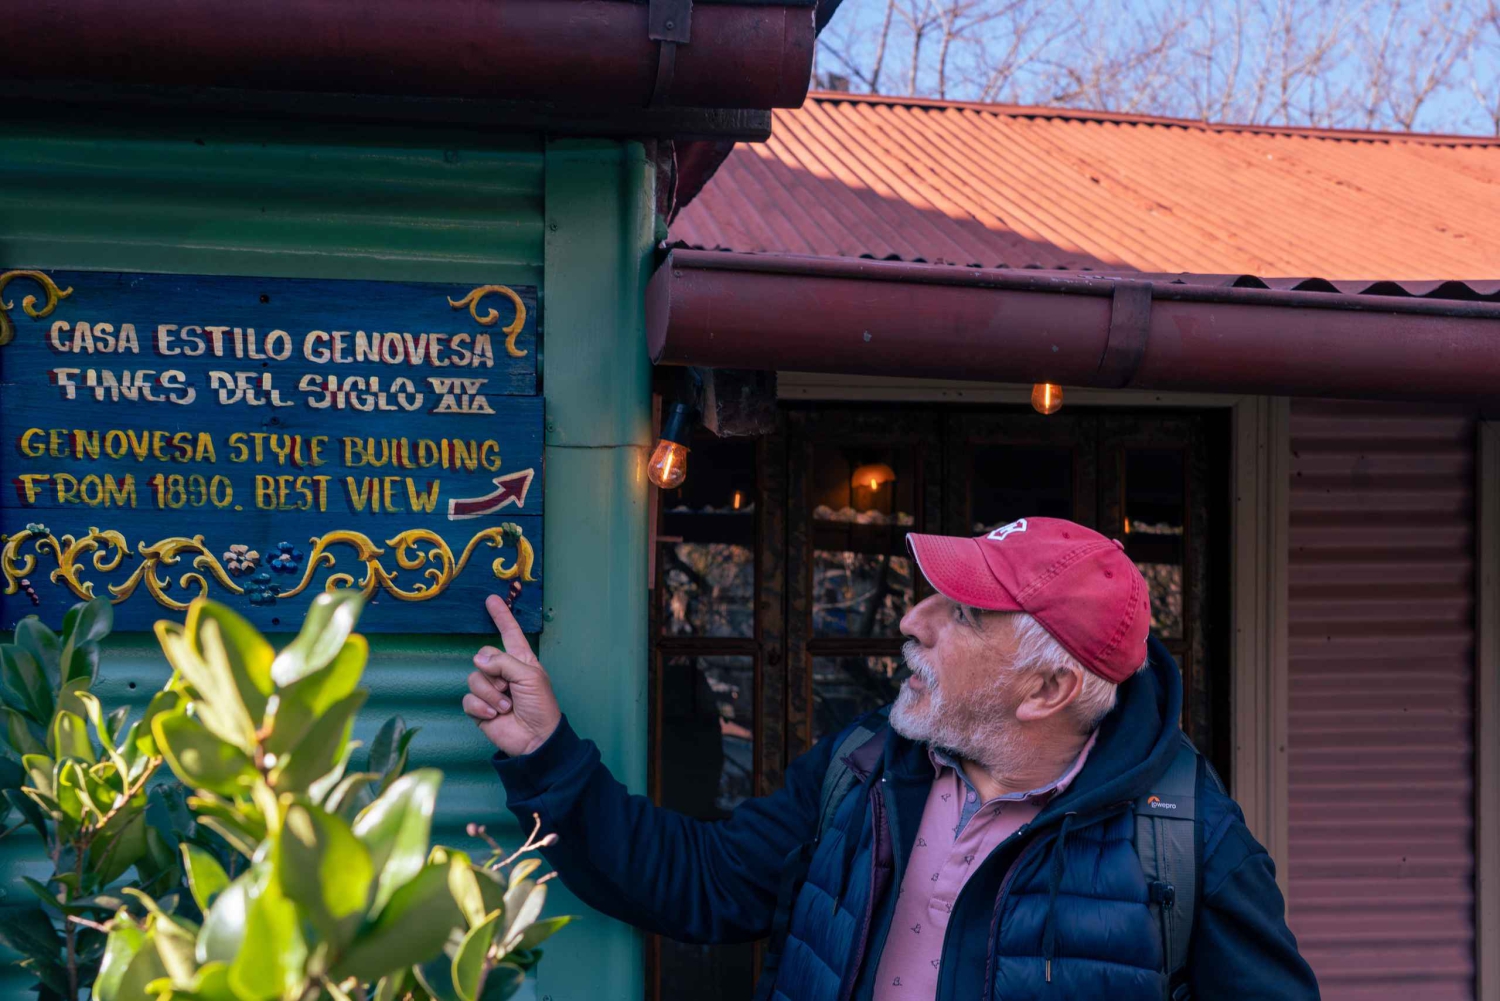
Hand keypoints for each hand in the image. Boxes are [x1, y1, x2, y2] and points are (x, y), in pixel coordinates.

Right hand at [464, 595, 561, 756]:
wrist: (535, 739)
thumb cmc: (541, 706)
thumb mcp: (529, 677)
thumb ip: (504, 663)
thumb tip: (478, 661)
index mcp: (520, 660)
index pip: (509, 633)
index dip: (501, 617)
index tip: (492, 599)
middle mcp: (503, 672)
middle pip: (483, 656)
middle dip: (494, 672)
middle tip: (509, 689)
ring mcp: (490, 690)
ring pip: (474, 678)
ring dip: (491, 694)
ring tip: (506, 706)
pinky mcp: (479, 708)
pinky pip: (468, 699)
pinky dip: (481, 707)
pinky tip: (494, 715)